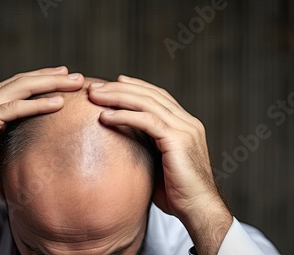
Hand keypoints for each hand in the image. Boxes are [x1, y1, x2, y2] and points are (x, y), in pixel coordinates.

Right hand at [0, 67, 83, 190]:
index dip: (43, 78)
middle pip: (25, 80)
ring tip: (74, 83)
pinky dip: (39, 104)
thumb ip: (5, 129)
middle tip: (76, 76)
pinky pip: (17, 108)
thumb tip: (22, 131)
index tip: (64, 77)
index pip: (20, 83)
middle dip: (52, 76)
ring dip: (51, 84)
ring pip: (23, 88)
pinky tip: (58, 103)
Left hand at [88, 75, 231, 254]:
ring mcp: (185, 129)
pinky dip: (124, 116)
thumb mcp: (159, 163)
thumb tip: (122, 142)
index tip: (113, 82)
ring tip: (94, 96)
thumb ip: (147, 147)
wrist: (198, 210)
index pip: (158, 96)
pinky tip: (105, 117)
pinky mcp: (178, 140)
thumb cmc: (176, 193)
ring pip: (147, 103)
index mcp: (185, 125)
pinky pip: (147, 121)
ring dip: (118, 97)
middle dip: (120, 88)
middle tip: (95, 86)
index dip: (135, 87)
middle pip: (150, 95)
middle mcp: (187, 122)